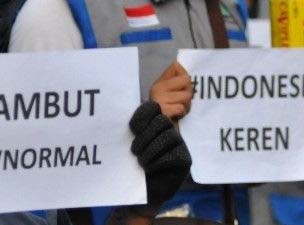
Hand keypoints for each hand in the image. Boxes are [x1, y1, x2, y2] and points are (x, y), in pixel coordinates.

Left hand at [129, 101, 191, 217]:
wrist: (143, 194)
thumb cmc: (135, 169)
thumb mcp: (129, 147)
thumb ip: (129, 133)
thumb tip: (118, 118)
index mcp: (154, 124)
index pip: (152, 108)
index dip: (142, 115)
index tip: (132, 129)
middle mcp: (169, 131)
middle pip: (162, 121)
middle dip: (146, 135)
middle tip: (134, 151)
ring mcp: (179, 144)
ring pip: (168, 136)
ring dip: (151, 150)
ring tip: (141, 161)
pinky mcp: (185, 159)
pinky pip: (174, 154)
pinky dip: (159, 161)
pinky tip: (150, 169)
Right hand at [149, 62, 192, 119]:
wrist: (156, 132)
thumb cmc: (167, 114)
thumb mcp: (169, 96)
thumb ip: (177, 84)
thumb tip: (186, 73)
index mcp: (159, 83)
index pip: (176, 66)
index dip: (185, 76)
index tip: (183, 87)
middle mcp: (157, 88)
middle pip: (186, 80)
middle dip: (189, 92)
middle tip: (183, 102)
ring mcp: (159, 99)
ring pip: (186, 95)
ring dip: (186, 105)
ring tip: (179, 110)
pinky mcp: (162, 110)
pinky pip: (181, 107)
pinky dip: (181, 113)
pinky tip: (175, 116)